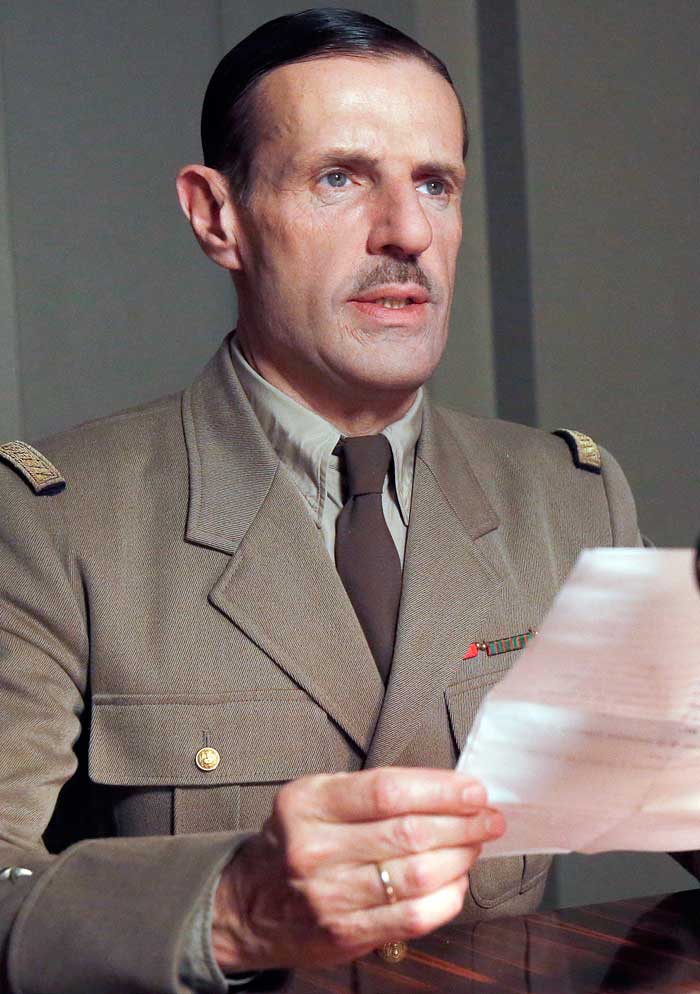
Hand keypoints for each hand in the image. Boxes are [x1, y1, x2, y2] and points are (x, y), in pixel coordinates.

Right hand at [212, 767, 503, 970]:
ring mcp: (330, 896)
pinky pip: (412, 918)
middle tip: (488, 817)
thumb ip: (369, 790)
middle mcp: (316, 849)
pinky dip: (447, 898)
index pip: (387, 791)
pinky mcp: (344, 935)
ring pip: (417, 877)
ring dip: (460, 858)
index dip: (440, 790)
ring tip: (475, 845)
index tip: (474, 790)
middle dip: (462, 823)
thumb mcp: (314, 797)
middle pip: (408, 833)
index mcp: (308, 803)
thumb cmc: (295, 839)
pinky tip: (456, 882)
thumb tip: (444, 789)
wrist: (247, 904)